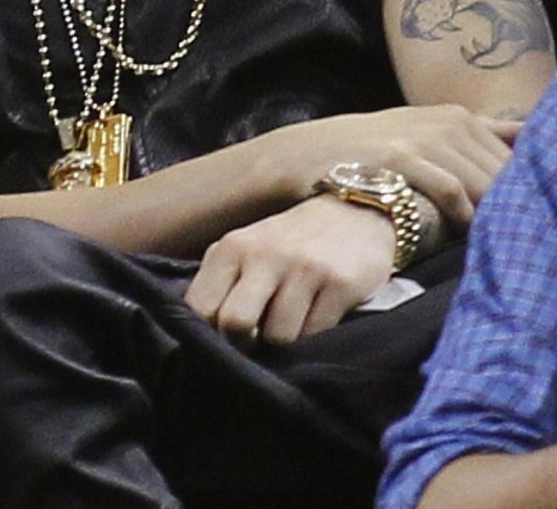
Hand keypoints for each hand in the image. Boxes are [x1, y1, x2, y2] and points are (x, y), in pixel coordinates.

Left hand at [185, 195, 393, 342]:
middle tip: (258, 342)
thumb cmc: (291, 241)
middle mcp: (265, 254)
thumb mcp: (249, 248)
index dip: (210, 333)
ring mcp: (304, 268)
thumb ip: (225, 284)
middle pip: (234, 323)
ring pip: (278, 337)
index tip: (226, 336)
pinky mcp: (340, 284)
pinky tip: (318, 316)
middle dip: (244, 344)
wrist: (356, 212)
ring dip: (285, 342)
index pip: (200, 307)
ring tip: (293, 323)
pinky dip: (314, 337)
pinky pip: (316, 335)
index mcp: (233, 247)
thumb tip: (209, 338)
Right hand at [293, 103, 519, 228]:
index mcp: (457, 117)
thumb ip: (476, 137)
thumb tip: (529, 136)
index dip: (531, 187)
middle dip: (517, 205)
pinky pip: (449, 189)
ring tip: (501, 241)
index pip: (517, 154)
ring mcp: (422, 138)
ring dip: (494, 213)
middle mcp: (446, 122)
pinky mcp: (400, 158)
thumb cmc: (371, 152)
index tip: (536, 216)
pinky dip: (463, 213)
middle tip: (523, 238)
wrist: (306, 155)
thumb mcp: (423, 133)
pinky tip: (466, 232)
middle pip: (505, 170)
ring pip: (482, 181)